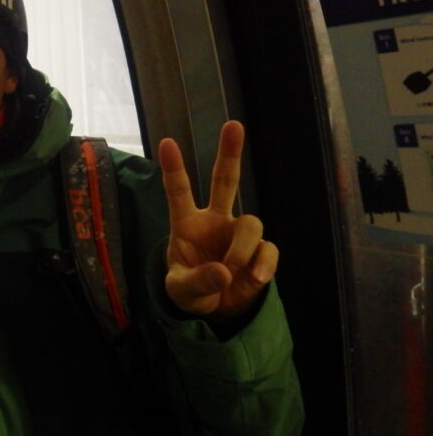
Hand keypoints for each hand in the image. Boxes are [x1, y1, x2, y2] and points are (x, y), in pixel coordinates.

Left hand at [158, 121, 277, 318]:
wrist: (214, 310)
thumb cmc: (191, 289)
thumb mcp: (181, 290)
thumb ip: (197, 281)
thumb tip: (224, 273)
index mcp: (187, 223)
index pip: (178, 191)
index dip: (173, 168)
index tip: (166, 142)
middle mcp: (215, 221)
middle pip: (225, 180)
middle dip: (229, 153)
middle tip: (233, 125)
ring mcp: (239, 234)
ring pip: (251, 223)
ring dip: (242, 248)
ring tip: (232, 269)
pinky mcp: (260, 253)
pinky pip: (269, 249)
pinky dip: (263, 264)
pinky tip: (254, 278)